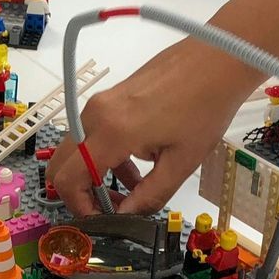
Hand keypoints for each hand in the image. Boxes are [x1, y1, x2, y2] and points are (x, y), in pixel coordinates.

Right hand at [46, 39, 262, 216]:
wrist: (218, 59)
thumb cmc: (205, 108)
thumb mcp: (182, 162)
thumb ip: (149, 195)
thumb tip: (125, 217)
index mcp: (111, 133)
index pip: (69, 179)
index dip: (78, 206)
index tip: (101, 219)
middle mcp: (95, 115)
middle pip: (61, 164)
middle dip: (80, 192)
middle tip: (110, 208)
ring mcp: (99, 103)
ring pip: (77, 150)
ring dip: (95, 175)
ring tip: (134, 188)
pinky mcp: (108, 97)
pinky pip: (92, 134)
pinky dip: (104, 155)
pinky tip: (139, 163)